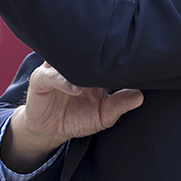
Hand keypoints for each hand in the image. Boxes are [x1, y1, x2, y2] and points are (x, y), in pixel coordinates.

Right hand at [2, 62, 143, 171]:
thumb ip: (119, 105)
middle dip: (94, 52)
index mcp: (89, 69)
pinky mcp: (40, 80)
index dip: (112, 54)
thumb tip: (139, 96)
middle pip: (82, 50)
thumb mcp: (103, 115)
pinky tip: (75, 89)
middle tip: (110, 55)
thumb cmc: (77, 118)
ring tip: (90, 73)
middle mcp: (72, 65)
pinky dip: (62, 81)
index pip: (101, 54)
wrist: (50, 130)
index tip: (127, 57)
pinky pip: (50, 76)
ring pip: (65, 58)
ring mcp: (55, 71)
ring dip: (77, 64)